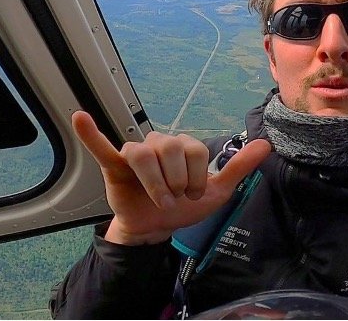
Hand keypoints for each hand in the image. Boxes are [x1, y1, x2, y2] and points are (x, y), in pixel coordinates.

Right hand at [72, 110, 271, 244]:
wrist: (157, 229)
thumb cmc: (184, 206)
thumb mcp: (217, 191)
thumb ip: (239, 167)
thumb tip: (267, 144)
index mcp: (184, 145)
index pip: (196, 150)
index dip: (197, 177)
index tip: (193, 195)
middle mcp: (160, 143)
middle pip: (171, 150)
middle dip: (177, 182)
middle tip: (175, 200)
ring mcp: (136, 151)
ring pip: (145, 154)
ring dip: (155, 183)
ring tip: (160, 200)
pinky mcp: (114, 165)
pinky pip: (101, 145)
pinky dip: (91, 133)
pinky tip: (80, 117)